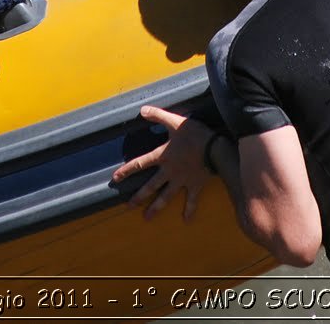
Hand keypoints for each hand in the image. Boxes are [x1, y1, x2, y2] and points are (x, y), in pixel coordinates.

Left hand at [109, 106, 213, 221]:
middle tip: (129, 207)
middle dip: (139, 197)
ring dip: (156, 208)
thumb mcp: (175, 121)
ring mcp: (181, 180)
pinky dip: (189, 210)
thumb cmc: (194, 134)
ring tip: (147, 218)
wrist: (214, 148)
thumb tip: (141, 110)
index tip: (115, 179)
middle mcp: (169, 171)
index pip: (140, 164)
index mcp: (162, 156)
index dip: (126, 171)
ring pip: (166, 197)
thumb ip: (158, 115)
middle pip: (150, 186)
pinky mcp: (194, 185)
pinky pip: (191, 200)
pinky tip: (186, 220)